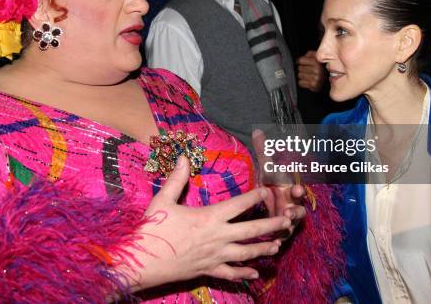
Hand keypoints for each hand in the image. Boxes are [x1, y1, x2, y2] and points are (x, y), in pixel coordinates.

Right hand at [125, 156, 291, 290]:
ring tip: (278, 245)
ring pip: (246, 253)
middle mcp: (217, 237)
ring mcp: (214, 256)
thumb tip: (183, 157)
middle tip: (288, 221)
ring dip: (263, 249)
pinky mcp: (208, 270)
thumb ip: (177, 179)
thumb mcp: (163, 200)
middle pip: (251, 230)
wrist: (142, 261)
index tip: (267, 191)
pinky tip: (255, 274)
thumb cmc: (152, 229)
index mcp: (209, 217)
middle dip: (271, 225)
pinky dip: (244, 274)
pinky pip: (230, 274)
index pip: (238, 205)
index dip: (254, 197)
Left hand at [252, 129, 305, 236]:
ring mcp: (289, 219)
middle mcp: (292, 204)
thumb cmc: (271, 185)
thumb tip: (257, 130)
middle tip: (289, 209)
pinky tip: (276, 242)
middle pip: (299, 208)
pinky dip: (281, 238)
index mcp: (289, 189)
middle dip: (296, 208)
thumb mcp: (266, 169)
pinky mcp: (282, 232)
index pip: (297, 188)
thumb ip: (264, 152)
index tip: (296, 189)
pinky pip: (284, 237)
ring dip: (290, 222)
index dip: (298, 189)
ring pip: (293, 223)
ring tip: (283, 221)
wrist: (268, 204)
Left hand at [296, 50, 324, 91]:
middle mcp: (317, 70)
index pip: (300, 60)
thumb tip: (302, 57)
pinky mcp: (313, 85)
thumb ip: (310, 54)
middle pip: (299, 68)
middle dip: (302, 68)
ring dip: (302, 75)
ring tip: (308, 75)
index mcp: (317, 62)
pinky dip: (303, 82)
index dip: (300, 61)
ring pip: (299, 75)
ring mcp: (315, 78)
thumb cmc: (322, 67)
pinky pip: (300, 83)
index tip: (302, 62)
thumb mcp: (318, 57)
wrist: (329, 79)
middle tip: (307, 69)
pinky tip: (308, 80)